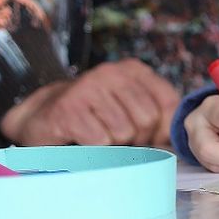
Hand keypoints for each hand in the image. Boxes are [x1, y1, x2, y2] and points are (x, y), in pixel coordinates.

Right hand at [0, 60, 179, 146]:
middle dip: (137, 139)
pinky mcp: (69, 109)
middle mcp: (112, 72)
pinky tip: (82, 138)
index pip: (167, 102)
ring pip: (124, 132)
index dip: (163, 129)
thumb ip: (156, 115)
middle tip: (119, 139)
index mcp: (133, 70)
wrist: (43, 115)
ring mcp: (89, 88)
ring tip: (98, 134)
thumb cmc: (94, 115)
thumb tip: (174, 137)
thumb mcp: (129, 106)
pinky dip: (94, 149)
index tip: (151, 138)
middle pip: (147, 120)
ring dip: (113, 144)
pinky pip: (100, 141)